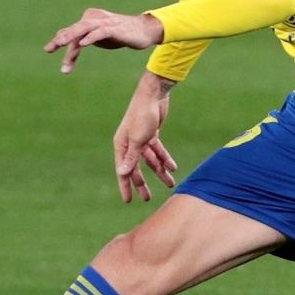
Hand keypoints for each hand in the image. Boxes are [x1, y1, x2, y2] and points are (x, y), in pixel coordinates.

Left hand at [44, 9, 165, 73]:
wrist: (144, 31)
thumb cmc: (120, 33)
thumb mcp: (98, 36)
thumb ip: (82, 37)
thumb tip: (65, 39)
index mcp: (89, 19)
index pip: (72, 31)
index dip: (59, 41)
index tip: (48, 50)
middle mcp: (94, 18)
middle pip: (74, 29)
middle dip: (61, 39)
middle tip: (49, 49)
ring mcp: (105, 22)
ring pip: (84, 28)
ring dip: (72, 36)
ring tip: (60, 44)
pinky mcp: (115, 28)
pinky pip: (100, 32)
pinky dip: (91, 37)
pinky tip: (83, 43)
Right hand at [113, 84, 176, 202]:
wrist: (154, 94)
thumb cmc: (142, 115)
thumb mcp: (138, 139)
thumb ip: (131, 157)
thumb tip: (121, 173)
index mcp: (122, 145)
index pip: (123, 170)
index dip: (126, 186)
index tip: (129, 200)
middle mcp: (129, 143)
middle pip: (136, 168)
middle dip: (142, 183)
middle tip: (148, 198)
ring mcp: (141, 139)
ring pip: (150, 160)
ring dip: (160, 171)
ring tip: (170, 183)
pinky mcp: (152, 134)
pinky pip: (158, 150)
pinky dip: (165, 158)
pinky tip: (173, 167)